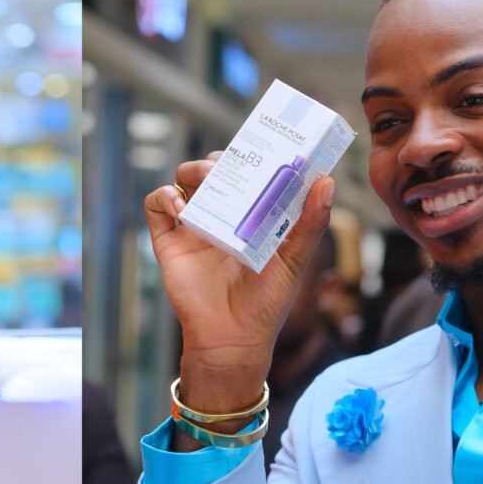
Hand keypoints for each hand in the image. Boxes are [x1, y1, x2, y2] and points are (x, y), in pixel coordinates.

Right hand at [145, 154, 333, 417]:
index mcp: (250, 216)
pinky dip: (163, 197)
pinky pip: (156, 206)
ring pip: (183, 180)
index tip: (259, 144)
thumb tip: (326, 181)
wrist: (232, 339)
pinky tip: (180, 207)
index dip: (250, 155)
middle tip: (229, 167)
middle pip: (212, 171)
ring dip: (192, 171)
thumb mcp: (295, 259)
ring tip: (205, 181)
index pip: (247, 173)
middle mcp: (220, 217)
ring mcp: (193, 227)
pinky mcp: (168, 242)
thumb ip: (310, 222)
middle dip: (218, 160)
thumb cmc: (266, 303)